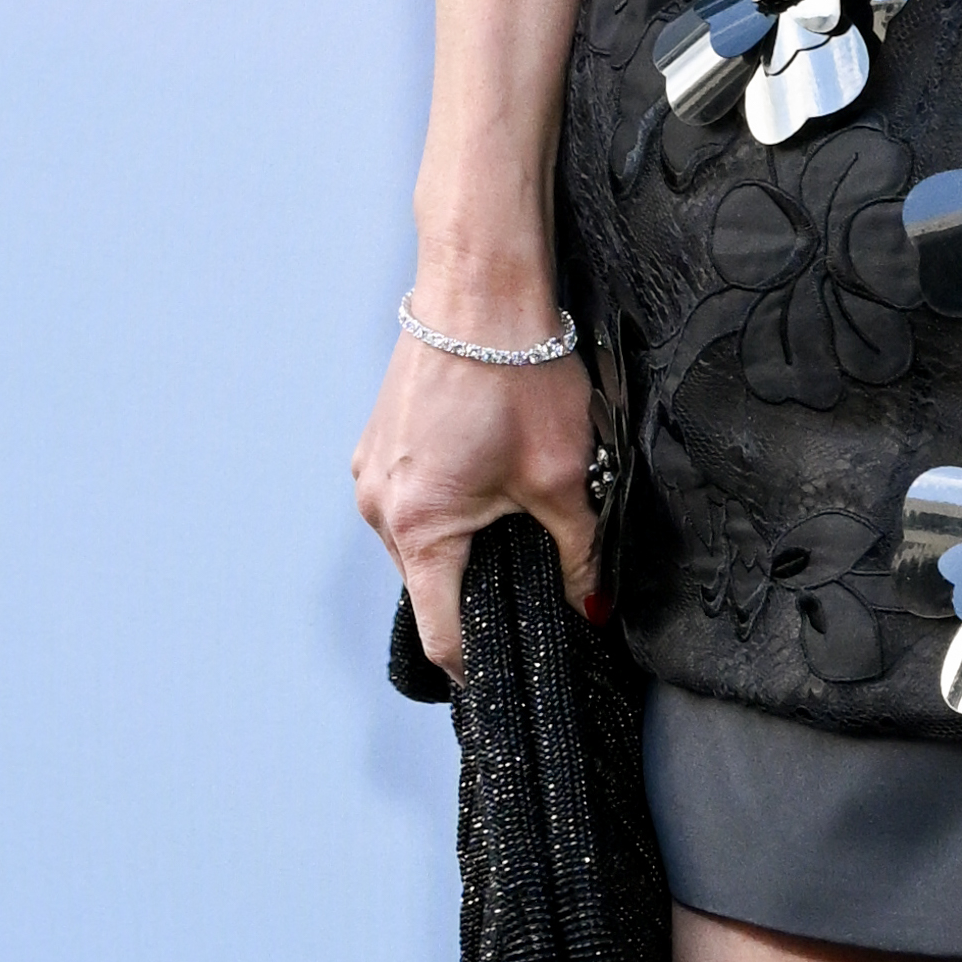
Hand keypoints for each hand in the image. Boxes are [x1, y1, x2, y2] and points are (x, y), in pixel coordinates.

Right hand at [352, 274, 601, 677]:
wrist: (480, 287)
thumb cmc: (518, 373)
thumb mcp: (565, 473)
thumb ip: (578, 550)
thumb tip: (591, 606)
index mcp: (420, 528)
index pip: (440, 633)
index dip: (478, 661)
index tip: (508, 673)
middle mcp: (378, 509)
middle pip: (429, 586)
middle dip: (476, 590)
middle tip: (530, 577)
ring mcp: (371, 474)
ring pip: (418, 541)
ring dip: (461, 541)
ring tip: (511, 508)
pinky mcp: (378, 445)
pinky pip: (408, 498)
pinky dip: (444, 503)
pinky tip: (485, 471)